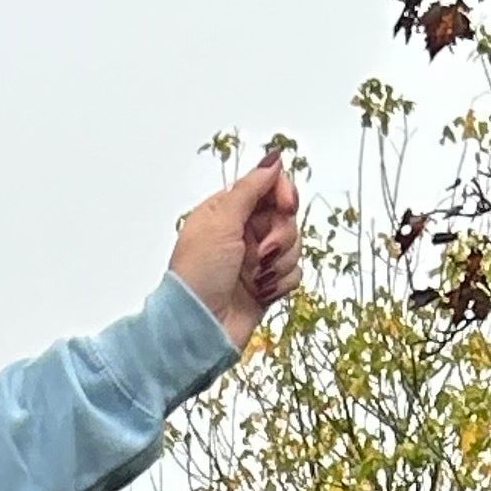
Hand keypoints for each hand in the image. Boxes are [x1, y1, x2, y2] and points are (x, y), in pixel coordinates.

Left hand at [168, 151, 302, 350]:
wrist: (198, 331)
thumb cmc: (199, 276)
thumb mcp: (219, 222)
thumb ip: (249, 188)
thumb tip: (273, 159)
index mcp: (226, 212)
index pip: (267, 186)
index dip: (283, 192)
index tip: (287, 205)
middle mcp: (242, 233)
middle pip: (285, 215)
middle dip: (281, 233)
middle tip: (263, 252)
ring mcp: (255, 261)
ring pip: (293, 245)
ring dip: (281, 260)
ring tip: (258, 277)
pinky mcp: (266, 286)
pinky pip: (293, 273)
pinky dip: (282, 282)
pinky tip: (263, 292)